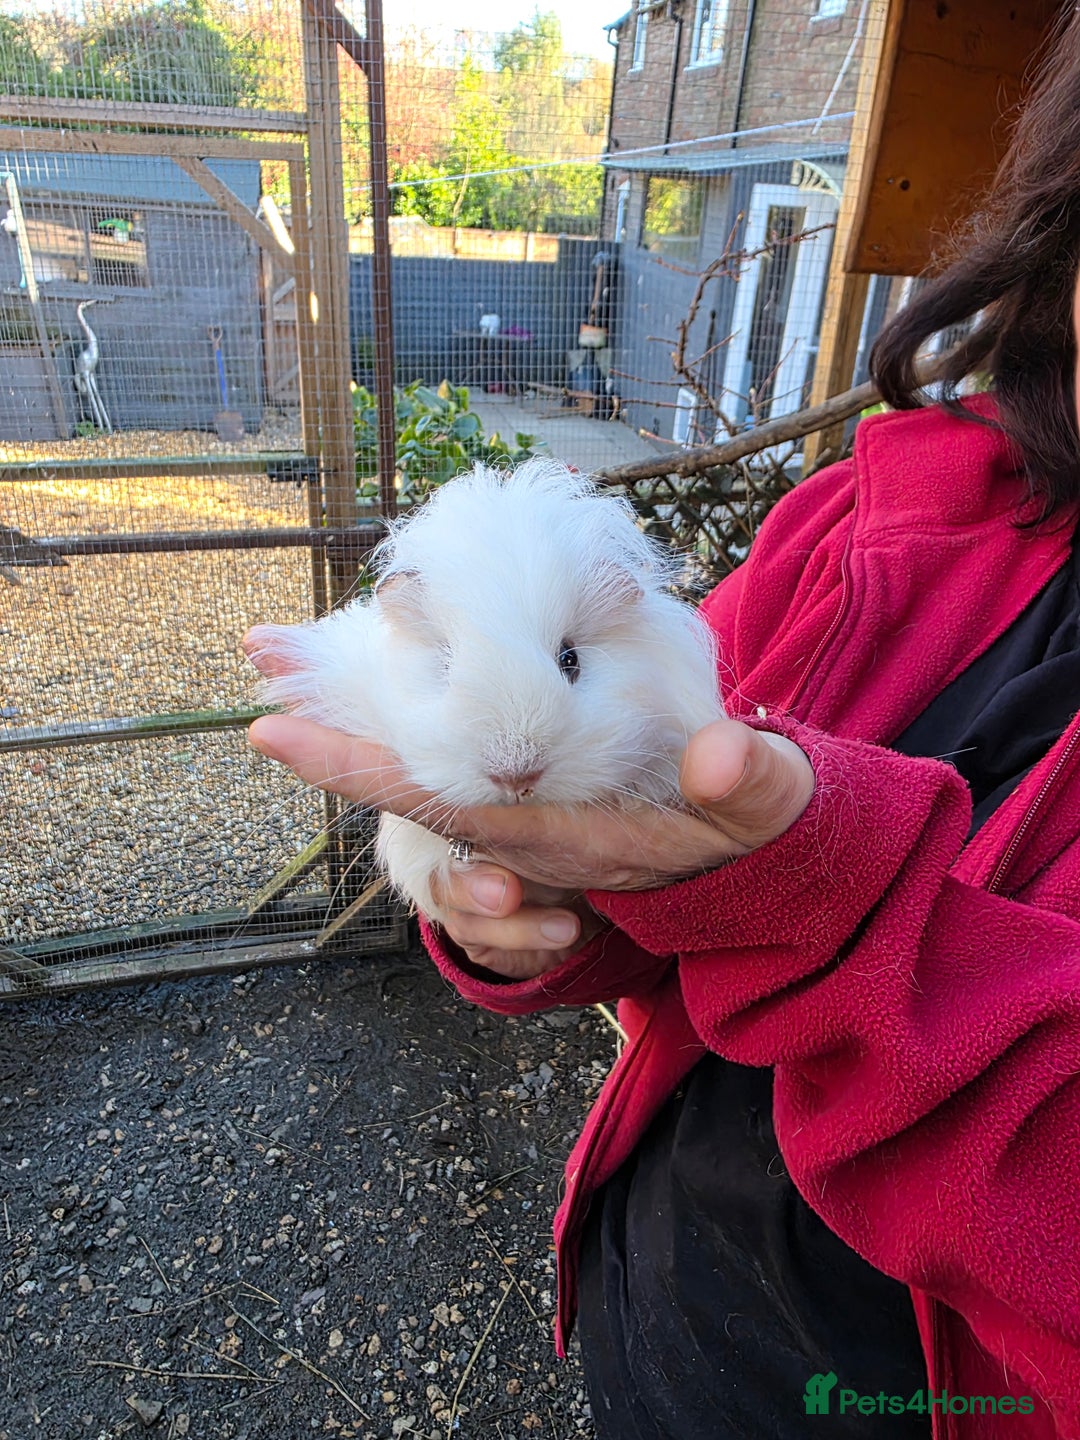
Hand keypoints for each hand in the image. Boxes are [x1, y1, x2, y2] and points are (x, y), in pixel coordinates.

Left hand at [245, 679, 813, 979]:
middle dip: (328, 733)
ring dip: (355, 722)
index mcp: (561, 835)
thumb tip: (722, 753)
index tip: (274, 731)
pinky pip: (448, 763)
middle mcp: (522, 832)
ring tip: (286, 658)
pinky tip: (364, 680)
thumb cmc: (757, 828)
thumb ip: (753, 783)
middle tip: (255, 665)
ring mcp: (520, 816)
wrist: (754, 857)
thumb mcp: (769, 806)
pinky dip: (398, 724)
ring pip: (420, 773)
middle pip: (405, 786)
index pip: (444, 803)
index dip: (362, 769)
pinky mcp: (528, 798)